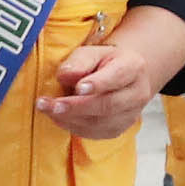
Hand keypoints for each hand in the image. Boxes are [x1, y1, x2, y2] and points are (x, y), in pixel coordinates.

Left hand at [39, 38, 160, 137]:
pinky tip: (57, 117)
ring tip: (47, 109)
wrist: (122, 78)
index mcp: (133, 68)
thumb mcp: (92, 52)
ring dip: (70, 118)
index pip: (117, 77)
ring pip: (101, 123)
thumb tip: (65, 75)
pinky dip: (73, 126)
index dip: (98, 84)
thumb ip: (79, 61)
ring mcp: (130, 115)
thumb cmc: (103, 62)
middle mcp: (137, 94)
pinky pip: (95, 132)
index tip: (78, 88)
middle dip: (77, 106)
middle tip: (52, 105)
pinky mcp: (118, 129)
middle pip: (108, 104)